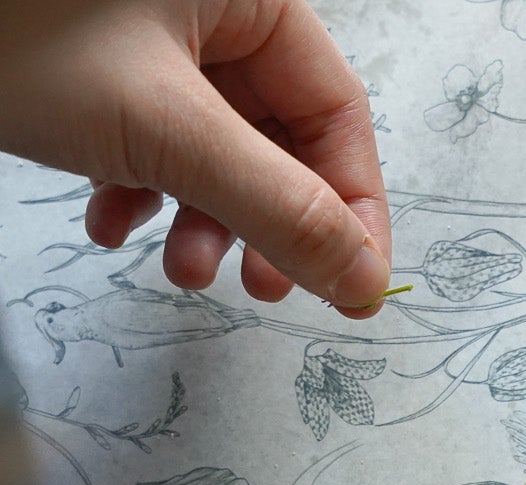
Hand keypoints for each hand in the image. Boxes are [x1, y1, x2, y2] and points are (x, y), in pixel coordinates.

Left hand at [0, 0, 390, 315]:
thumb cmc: (15, 30)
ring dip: (203, 220)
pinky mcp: (98, 66)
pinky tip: (109, 225)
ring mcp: (150, 37)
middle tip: (261, 289)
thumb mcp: (163, 131)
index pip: (337, 114)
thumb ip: (279, 208)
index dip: (351, 207)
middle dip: (267, 223)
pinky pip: (151, 139)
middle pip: (280, 139)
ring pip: (214, 149)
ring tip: (176, 268)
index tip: (351, 284)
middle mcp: (211, 12)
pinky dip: (140, 192)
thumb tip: (365, 277)